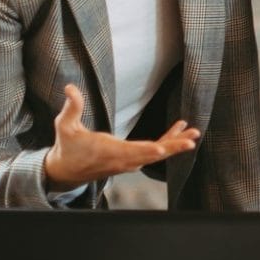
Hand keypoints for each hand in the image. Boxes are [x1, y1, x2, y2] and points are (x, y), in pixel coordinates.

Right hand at [43, 83, 197, 191]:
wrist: (66, 171)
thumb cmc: (67, 147)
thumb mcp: (65, 126)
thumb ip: (72, 107)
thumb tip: (70, 88)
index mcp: (107, 151)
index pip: (129, 152)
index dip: (146, 150)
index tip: (161, 149)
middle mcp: (122, 160)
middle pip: (150, 155)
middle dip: (171, 147)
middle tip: (191, 141)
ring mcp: (128, 162)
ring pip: (155, 154)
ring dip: (175, 144)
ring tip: (193, 134)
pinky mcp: (132, 161)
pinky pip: (153, 153)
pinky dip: (167, 143)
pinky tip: (179, 131)